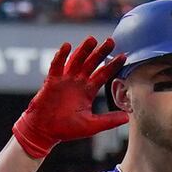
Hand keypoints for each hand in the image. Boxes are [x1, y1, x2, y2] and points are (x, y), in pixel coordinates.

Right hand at [11, 36, 127, 159]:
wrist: (45, 132)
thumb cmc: (66, 129)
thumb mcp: (91, 125)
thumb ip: (108, 121)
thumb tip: (127, 117)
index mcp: (88, 90)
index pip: (103, 74)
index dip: (113, 65)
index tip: (124, 56)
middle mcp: (78, 82)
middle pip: (92, 63)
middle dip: (101, 52)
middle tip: (111, 40)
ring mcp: (65, 80)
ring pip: (76, 61)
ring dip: (83, 50)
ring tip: (92, 39)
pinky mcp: (52, 81)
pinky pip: (57, 66)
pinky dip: (60, 56)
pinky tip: (66, 46)